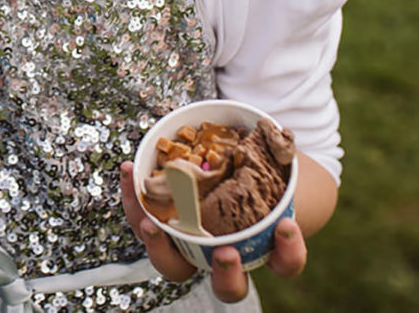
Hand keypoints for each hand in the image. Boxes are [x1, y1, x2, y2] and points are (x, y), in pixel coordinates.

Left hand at [119, 161, 307, 302]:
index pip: (285, 263)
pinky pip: (145, 221)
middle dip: (227, 275)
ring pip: (174, 265)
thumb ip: (278, 156)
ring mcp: (192, 247)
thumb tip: (277, 132)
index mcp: (265, 245)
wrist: (227, 177)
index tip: (286, 225)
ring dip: (161, 247)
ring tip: (151, 224)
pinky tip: (129, 170)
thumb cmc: (257, 174)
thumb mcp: (273, 165)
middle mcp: (225, 256)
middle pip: (227, 286)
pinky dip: (133, 199)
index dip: (289, 251)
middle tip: (228, 254)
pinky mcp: (162, 229)